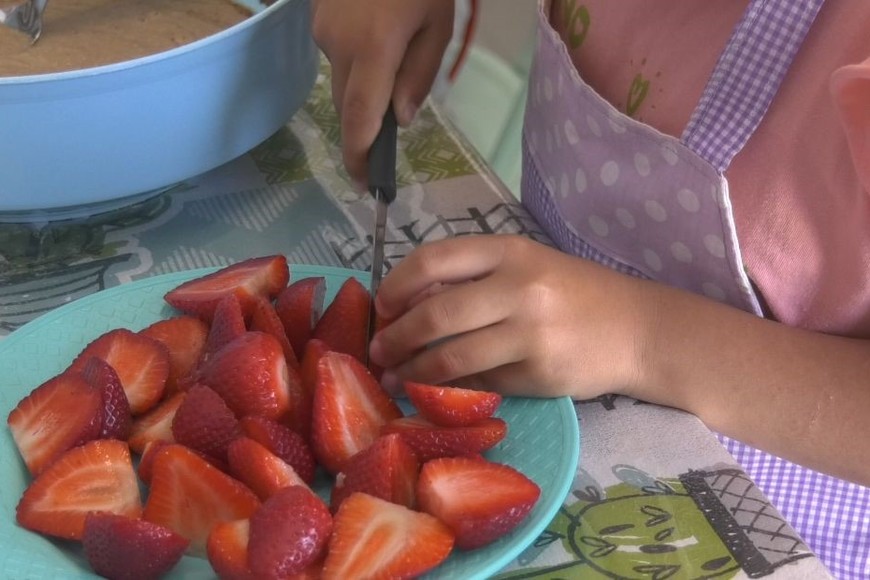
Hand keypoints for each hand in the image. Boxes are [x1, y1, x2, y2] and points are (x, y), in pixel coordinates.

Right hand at [312, 0, 453, 187]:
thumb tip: (402, 118)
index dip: (360, 156)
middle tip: (383, 150)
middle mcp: (338, 45)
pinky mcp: (316, 20)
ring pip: (342, 81)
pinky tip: (376, 40)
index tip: (366, 185)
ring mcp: (322, 31)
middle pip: (348, 106)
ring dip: (364, 90)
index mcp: (374, 49)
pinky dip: (357, 63)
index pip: (361, 118)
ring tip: (392, 67)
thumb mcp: (436, 24)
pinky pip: (337, 56)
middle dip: (364, 130)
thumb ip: (419, 75)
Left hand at [368, 235, 655, 397]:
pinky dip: (449, 387)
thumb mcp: (528, 266)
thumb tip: (409, 302)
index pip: (435, 259)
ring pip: (451, 356)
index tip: (381, 305)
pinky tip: (433, 389)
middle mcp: (519, 287)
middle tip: (377, 352)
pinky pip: (479, 382)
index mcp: (511, 251)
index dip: (397, 284)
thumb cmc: (575, 294)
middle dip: (396, 337)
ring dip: (413, 371)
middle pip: (436, 313)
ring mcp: (530, 333)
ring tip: (392, 378)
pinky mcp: (538, 373)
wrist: (638, 330)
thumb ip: (475, 277)